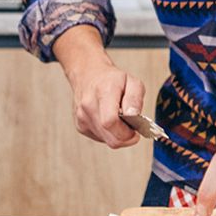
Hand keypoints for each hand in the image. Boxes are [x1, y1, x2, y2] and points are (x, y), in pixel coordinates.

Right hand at [55, 26, 145, 148]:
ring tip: (121, 120)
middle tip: (132, 128)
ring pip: (106, 140)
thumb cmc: (111, 79)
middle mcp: (88, 106)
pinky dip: (109, 134)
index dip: (126, 132)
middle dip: (126, 137)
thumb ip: (135, 99)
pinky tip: (110, 121)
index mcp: (103, 92)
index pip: (110, 121)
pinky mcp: (80, 126)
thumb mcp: (132, 81)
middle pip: (110, 137)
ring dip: (117, 135)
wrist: (88, 75)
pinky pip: (100, 138)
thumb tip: (134, 116)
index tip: (136, 130)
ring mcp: (82, 118)